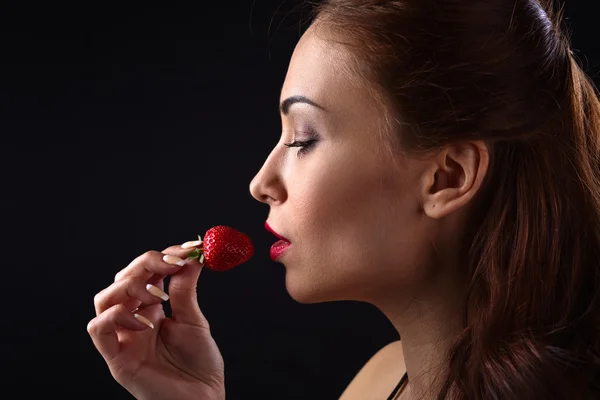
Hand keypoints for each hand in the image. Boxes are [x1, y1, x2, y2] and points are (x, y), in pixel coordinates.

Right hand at [87, 244, 224, 399]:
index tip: (189, 248)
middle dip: (146, 265)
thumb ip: (186, 289)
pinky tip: (145, 322)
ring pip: (104, 298)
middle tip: (173, 263)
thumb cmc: (199, 365)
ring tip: (158, 295)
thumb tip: (192, 255)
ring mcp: (123, 338)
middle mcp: (133, 319)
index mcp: (152, 308)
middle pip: (122, 279)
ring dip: (129, 287)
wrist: (203, 399)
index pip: (146, 272)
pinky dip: (116, 317)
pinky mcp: (117, 358)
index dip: (163, 255)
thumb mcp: (194, 320)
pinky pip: (99, 329)